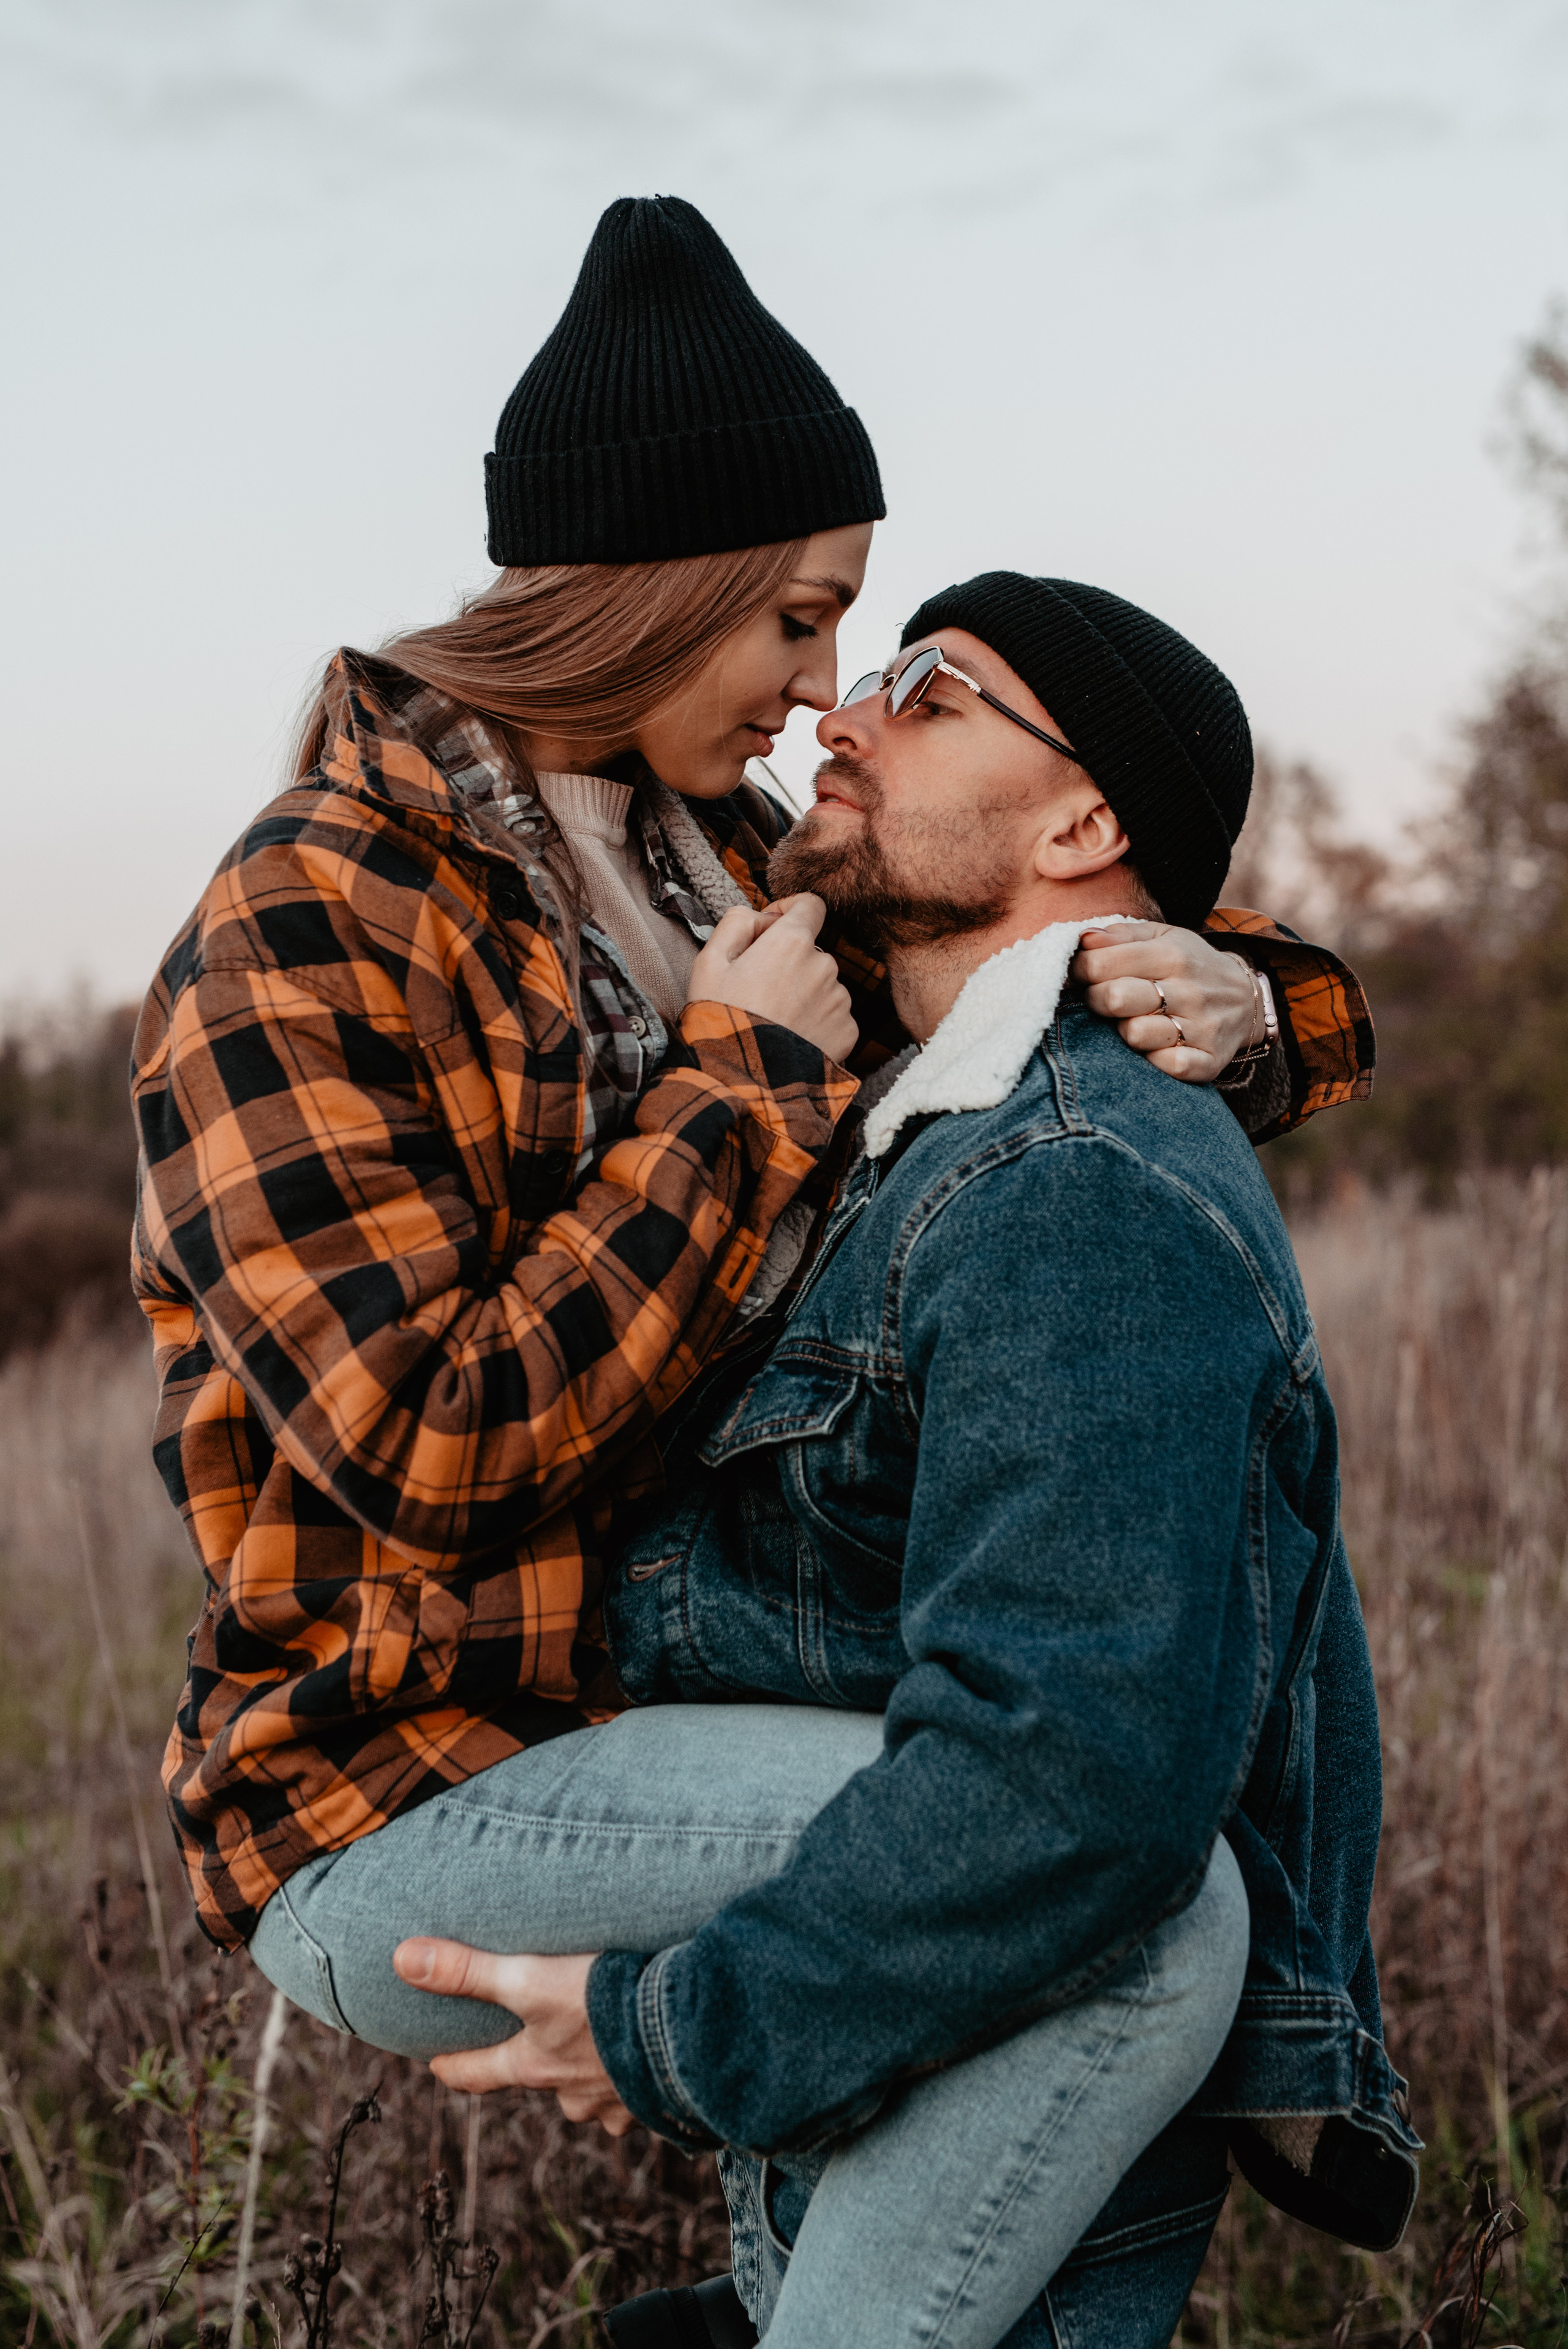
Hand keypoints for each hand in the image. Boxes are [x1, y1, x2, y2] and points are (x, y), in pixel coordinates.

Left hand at [392, 1939, 634, 2135]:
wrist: (682, 2032)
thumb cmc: (601, 2005)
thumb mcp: (529, 1980)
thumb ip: (469, 1969)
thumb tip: (401, 1959)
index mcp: (535, 2065)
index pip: (480, 2073)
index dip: (456, 2068)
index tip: (438, 2067)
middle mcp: (570, 2092)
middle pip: (540, 2084)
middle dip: (537, 2067)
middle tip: (538, 2045)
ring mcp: (615, 2102)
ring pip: (591, 2095)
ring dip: (590, 2075)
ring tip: (600, 2048)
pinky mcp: (657, 2103)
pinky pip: (640, 2099)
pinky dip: (638, 2083)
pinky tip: (652, 2065)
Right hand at [687, 894, 857, 1063]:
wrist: (743, 1082)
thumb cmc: (721, 1018)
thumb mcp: (710, 961)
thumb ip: (737, 922)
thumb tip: (762, 917)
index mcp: (792, 941)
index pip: (810, 904)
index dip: (788, 911)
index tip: (770, 929)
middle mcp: (824, 964)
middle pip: (811, 950)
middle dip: (788, 961)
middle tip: (757, 990)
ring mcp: (839, 999)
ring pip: (822, 984)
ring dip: (803, 993)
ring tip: (773, 1020)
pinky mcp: (848, 1030)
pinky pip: (833, 1015)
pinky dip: (815, 1022)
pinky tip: (790, 1037)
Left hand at [1072, 924, 1258, 1082]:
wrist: (1247, 1000)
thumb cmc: (1191, 966)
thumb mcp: (1163, 938)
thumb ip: (1121, 935)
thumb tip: (1083, 939)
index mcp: (1173, 954)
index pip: (1100, 964)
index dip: (1078, 971)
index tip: (1079, 976)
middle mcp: (1189, 990)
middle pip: (1114, 998)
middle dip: (1096, 1000)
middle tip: (1105, 999)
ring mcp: (1201, 1027)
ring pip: (1134, 1034)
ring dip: (1125, 1031)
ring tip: (1134, 1021)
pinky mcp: (1208, 1060)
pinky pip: (1168, 1066)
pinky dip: (1155, 1060)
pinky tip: (1155, 1048)